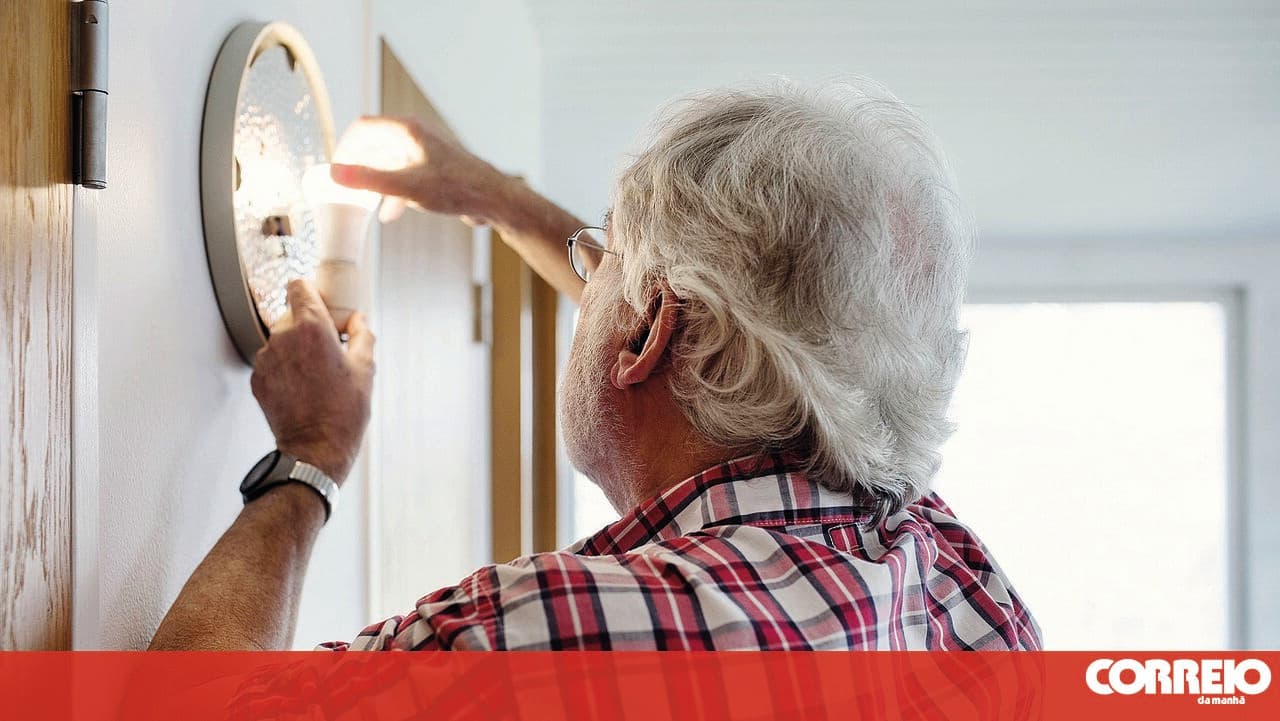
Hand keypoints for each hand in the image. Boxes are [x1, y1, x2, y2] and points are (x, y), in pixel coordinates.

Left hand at [250, 280, 374, 483]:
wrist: (316, 448)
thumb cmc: (342, 412)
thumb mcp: (365, 368)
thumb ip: (362, 335)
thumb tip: (358, 322)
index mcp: (311, 328)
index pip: (298, 286)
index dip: (311, 292)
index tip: (321, 304)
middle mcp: (283, 337)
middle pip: (292, 315)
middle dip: (308, 326)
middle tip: (327, 348)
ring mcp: (266, 358)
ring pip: (281, 339)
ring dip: (296, 348)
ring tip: (316, 374)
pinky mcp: (257, 378)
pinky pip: (273, 361)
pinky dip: (285, 368)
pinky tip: (303, 387)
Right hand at [329, 115, 509, 224]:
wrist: (494, 199)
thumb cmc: (456, 188)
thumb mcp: (407, 187)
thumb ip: (369, 180)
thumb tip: (335, 173)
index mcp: (407, 130)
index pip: (363, 128)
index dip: (345, 148)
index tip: (335, 170)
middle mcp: (416, 135)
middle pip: (375, 145)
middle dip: (359, 167)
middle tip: (346, 188)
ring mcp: (426, 151)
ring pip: (390, 162)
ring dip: (376, 182)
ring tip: (365, 204)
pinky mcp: (435, 168)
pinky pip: (406, 175)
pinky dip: (394, 191)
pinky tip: (390, 214)